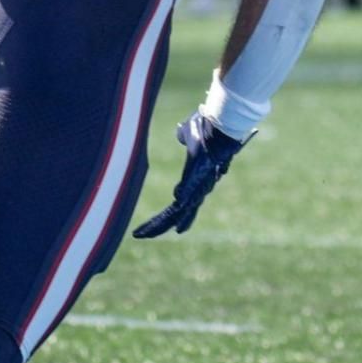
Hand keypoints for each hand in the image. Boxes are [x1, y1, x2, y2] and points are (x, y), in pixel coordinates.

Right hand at [132, 111, 248, 238]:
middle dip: (159, 225)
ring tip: (141, 234)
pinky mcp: (195, 184)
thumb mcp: (190, 134)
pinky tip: (156, 224)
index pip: (182, 202)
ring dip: (157, 224)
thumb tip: (181, 133)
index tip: (167, 226)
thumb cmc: (206, 127)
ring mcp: (198, 188)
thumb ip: (185, 137)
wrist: (219, 127)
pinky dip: (168, 216)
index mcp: (197, 179)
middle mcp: (199, 189)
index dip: (173, 215)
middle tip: (142, 235)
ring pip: (175, 214)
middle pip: (177, 214)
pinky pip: (180, 204)